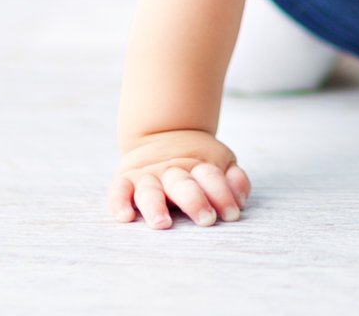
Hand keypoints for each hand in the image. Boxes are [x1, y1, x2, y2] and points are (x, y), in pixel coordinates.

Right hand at [108, 129, 250, 228]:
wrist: (165, 133)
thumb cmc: (198, 164)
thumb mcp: (220, 163)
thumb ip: (234, 180)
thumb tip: (240, 200)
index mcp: (198, 166)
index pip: (211, 178)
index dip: (223, 195)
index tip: (232, 215)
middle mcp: (172, 171)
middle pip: (183, 185)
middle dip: (195, 201)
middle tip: (206, 220)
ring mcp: (147, 176)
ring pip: (150, 191)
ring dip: (156, 207)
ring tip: (162, 224)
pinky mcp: (125, 180)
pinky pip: (118, 191)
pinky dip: (119, 202)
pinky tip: (125, 217)